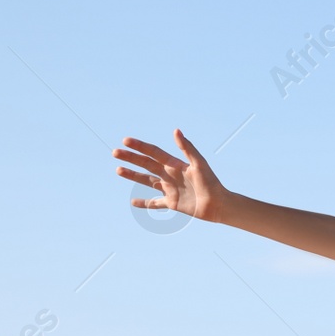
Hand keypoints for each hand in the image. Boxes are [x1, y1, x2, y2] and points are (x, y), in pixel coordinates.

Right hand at [112, 129, 227, 221]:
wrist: (219, 204)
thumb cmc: (211, 182)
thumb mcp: (199, 163)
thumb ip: (187, 148)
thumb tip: (176, 130)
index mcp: (175, 164)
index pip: (154, 152)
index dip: (140, 146)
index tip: (125, 140)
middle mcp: (170, 175)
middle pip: (147, 164)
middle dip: (131, 158)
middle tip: (115, 152)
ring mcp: (170, 189)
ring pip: (147, 181)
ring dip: (133, 175)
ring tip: (118, 170)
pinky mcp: (172, 203)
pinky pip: (155, 203)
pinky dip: (145, 203)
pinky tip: (133, 202)